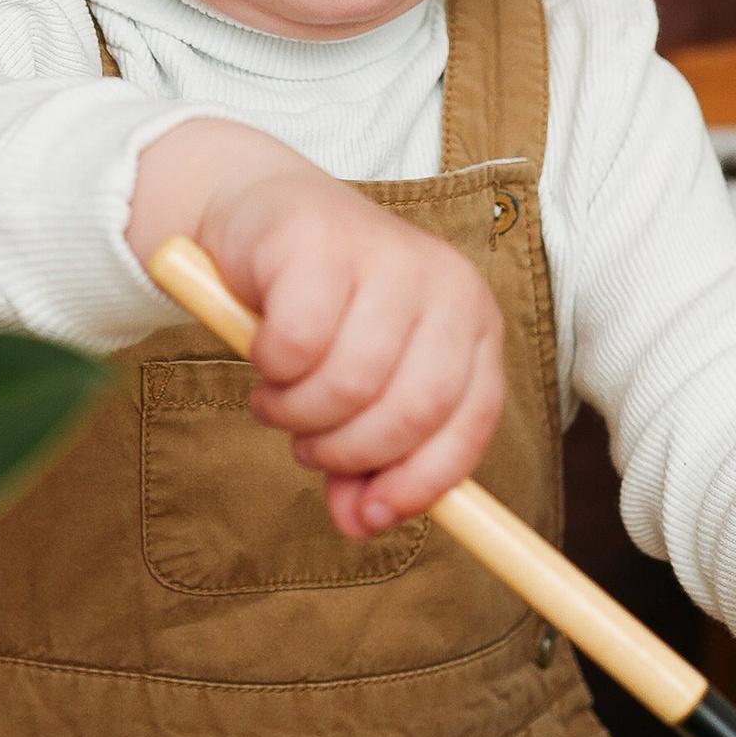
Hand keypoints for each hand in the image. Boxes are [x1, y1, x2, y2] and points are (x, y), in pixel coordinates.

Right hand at [128, 121, 502, 537]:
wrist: (262, 212)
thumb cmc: (323, 309)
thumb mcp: (359, 386)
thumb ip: (367, 458)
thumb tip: (361, 524)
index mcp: (473, 322)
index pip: (469, 423)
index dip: (419, 483)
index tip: (367, 517)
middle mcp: (447, 283)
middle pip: (412, 411)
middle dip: (348, 451)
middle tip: (307, 445)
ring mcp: (388, 256)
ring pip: (351, 384)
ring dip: (298, 415)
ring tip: (277, 399)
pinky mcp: (322, 243)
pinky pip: (297, 346)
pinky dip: (270, 368)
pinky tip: (262, 353)